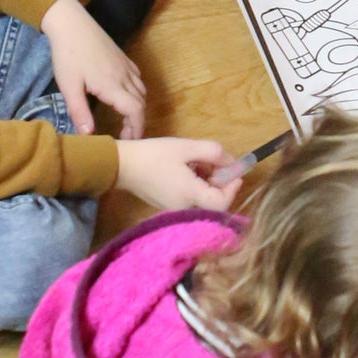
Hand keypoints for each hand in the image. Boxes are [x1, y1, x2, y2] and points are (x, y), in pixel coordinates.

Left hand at [41, 0, 145, 138]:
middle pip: (141, 103)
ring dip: (138, 108)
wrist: (71, 24)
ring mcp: (125, 66)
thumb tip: (89, 136)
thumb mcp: (69, 86)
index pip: (135, 111)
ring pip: (141, 91)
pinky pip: (137, 78)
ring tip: (125, 119)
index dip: (136, 128)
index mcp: (112, 85)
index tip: (129, 141)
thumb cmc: (67, 55)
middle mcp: (124, 76)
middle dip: (137, 122)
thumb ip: (80, 112)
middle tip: (125, 136)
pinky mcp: (122, 58)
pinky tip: (125, 95)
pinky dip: (137, 92)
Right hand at [114, 136, 234, 211]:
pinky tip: (186, 170)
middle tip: (214, 163)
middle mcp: (184, 208)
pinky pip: (192, 199)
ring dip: (207, 182)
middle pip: (214, 202)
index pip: (222, 203)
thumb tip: (231, 162)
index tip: (235, 172)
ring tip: (196, 163)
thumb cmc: (154, 155)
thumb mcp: (186, 147)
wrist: (122, 165)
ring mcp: (175, 210)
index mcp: (190, 195)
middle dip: (219, 182)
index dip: (233, 188)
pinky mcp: (169, 207)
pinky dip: (196, 186)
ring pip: (203, 200)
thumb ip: (213, 153)